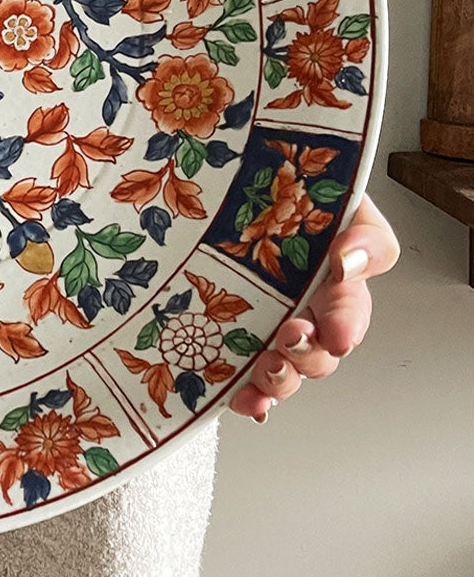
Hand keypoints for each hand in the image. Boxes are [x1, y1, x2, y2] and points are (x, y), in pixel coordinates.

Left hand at [228, 193, 398, 422]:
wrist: (224, 175)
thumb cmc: (277, 181)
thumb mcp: (329, 189)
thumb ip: (354, 225)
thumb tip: (349, 258)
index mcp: (331, 269)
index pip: (352, 301)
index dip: (348, 321)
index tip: (337, 334)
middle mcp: (303, 301)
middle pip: (323, 350)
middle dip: (310, 354)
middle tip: (291, 339)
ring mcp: (267, 321)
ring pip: (288, 369)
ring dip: (281, 380)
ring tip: (266, 371)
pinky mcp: (231, 334)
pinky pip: (245, 376)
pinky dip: (250, 396)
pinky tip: (245, 400)